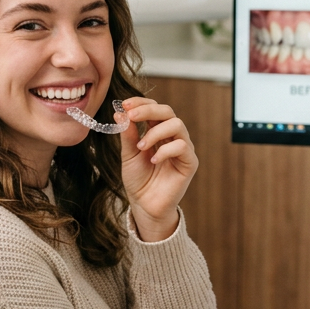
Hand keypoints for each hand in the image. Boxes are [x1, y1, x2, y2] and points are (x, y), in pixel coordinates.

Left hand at [118, 97, 197, 240]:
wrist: (145, 205)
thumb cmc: (138, 180)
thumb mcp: (128, 154)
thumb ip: (127, 134)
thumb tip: (119, 112)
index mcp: (158, 131)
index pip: (154, 108)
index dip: (141, 102)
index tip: (125, 105)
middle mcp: (172, 136)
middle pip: (167, 111)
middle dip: (148, 110)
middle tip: (131, 116)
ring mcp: (183, 148)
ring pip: (177, 124)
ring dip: (155, 131)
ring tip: (140, 146)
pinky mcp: (190, 163)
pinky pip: (182, 146)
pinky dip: (165, 150)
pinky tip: (153, 160)